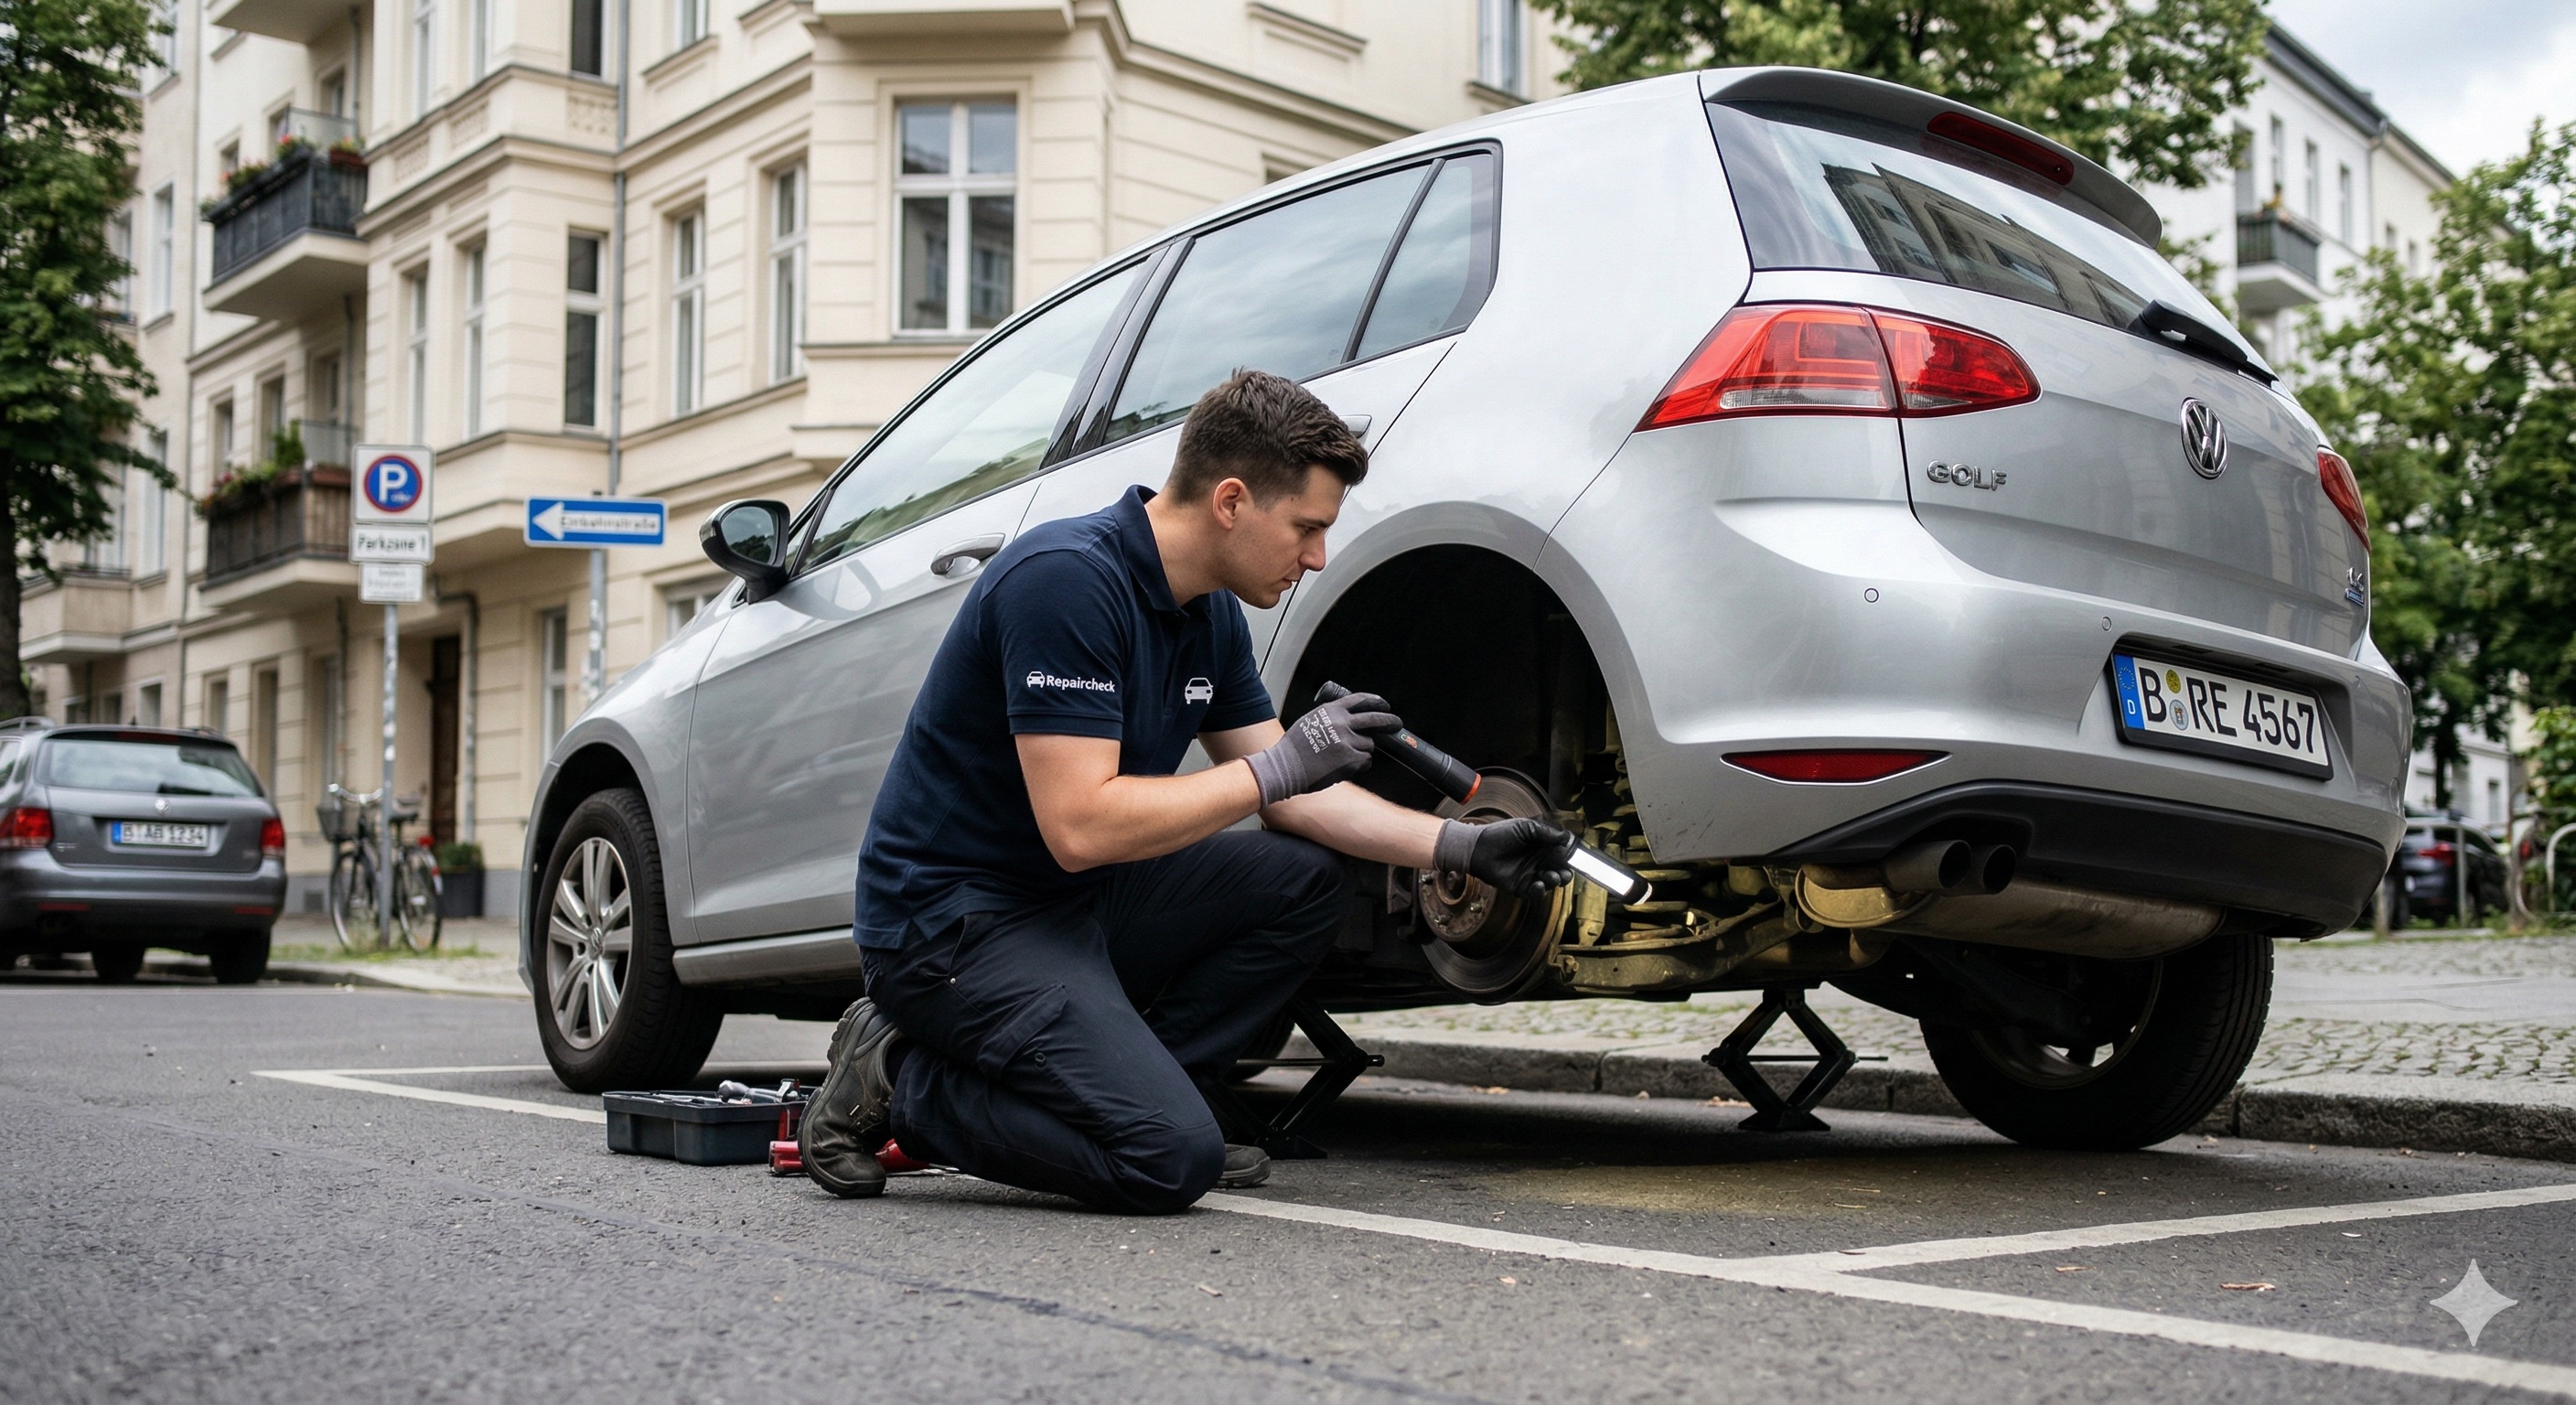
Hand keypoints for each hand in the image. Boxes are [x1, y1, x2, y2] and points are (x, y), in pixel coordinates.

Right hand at [1243, 692, 1401, 805]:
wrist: (1286, 767)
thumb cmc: (1294, 748)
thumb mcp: (1311, 721)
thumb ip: (1330, 717)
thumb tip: (1348, 719)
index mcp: (1332, 711)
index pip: (1361, 700)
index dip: (1377, 702)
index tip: (1384, 705)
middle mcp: (1342, 723)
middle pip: (1375, 719)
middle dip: (1390, 721)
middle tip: (1396, 724)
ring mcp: (1348, 741)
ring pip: (1369, 744)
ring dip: (1362, 750)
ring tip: (1344, 756)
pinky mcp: (1351, 760)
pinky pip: (1365, 761)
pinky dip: (1360, 764)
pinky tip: (1345, 766)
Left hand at [1434, 817, 1576, 894]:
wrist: (1480, 848)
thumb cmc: (1501, 834)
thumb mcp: (1525, 827)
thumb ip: (1546, 833)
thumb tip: (1566, 837)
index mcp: (1542, 847)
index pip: (1562, 854)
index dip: (1570, 856)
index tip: (1574, 856)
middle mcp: (1539, 862)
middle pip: (1562, 870)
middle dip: (1566, 873)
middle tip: (1565, 871)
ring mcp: (1531, 875)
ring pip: (1552, 883)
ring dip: (1556, 880)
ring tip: (1550, 876)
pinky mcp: (1522, 887)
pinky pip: (1537, 893)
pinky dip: (1541, 890)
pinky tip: (1538, 883)